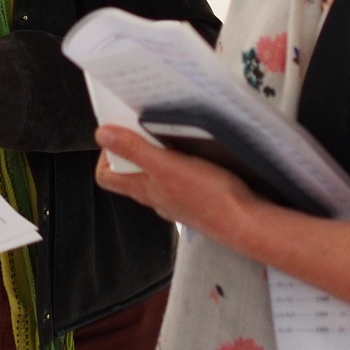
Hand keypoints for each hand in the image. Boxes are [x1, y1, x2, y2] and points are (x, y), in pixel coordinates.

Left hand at [97, 126, 349, 314]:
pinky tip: (198, 154)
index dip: (105, 157)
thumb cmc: (209, 197)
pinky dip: (183, 165)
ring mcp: (178, 201)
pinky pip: (182, 181)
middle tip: (147, 127)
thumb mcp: (167, 166)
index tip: (117, 135)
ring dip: (160, 155)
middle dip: (135, 149)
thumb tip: (102, 135)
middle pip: (133, 174)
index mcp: (143, 189)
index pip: (107, 178)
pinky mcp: (199, 200)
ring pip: (159, 177)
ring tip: (173, 135)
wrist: (247, 222)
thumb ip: (135, 150)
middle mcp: (157, 198)